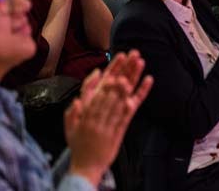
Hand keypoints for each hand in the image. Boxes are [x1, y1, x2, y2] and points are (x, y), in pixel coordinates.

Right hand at [65, 53, 152, 186]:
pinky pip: (132, 108)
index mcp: (86, 108)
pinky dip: (141, 94)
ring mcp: (110, 118)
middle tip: (134, 54)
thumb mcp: (70, 124)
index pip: (101, 83)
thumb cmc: (78, 142)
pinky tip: (148, 81)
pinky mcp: (121, 126)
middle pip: (114, 85)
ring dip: (133, 77)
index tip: (120, 56)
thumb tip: (81, 94)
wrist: (86, 165)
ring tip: (140, 63)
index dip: (112, 69)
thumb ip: (74, 107)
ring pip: (123, 93)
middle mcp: (98, 111)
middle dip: (124, 68)